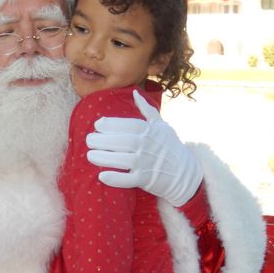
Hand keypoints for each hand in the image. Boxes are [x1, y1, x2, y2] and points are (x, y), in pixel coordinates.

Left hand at [86, 90, 201, 206]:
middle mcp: (147, 146)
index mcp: (149, 131)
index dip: (111, 124)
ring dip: (104, 158)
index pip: (127, 125)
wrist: (185, 172)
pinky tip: (102, 176)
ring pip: (121, 160)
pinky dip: (115, 178)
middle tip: (88, 140)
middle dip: (102, 140)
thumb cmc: (170, 146)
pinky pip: (128, 180)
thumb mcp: (161, 125)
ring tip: (90, 155)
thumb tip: (135, 93)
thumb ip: (146, 110)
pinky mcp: (145, 179)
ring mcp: (146, 163)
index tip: (97, 124)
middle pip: (121, 142)